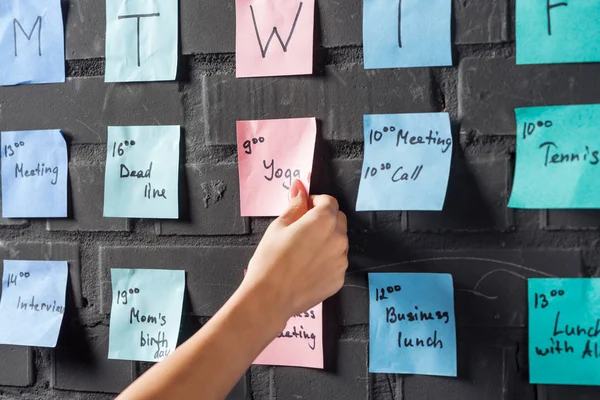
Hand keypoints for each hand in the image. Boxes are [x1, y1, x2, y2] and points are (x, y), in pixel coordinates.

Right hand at [242, 180, 348, 322]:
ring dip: (326, 240)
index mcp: (324, 221)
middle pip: (337, 220)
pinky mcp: (339, 278)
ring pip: (338, 241)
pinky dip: (326, 260)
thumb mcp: (278, 226)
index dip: (315, 202)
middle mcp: (338, 239)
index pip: (329, 201)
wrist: (270, 298)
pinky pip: (336, 262)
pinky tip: (306, 267)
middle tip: (301, 229)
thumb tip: (299, 188)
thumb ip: (295, 205)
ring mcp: (341, 260)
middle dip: (323, 219)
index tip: (304, 208)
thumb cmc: (270, 261)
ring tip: (302, 252)